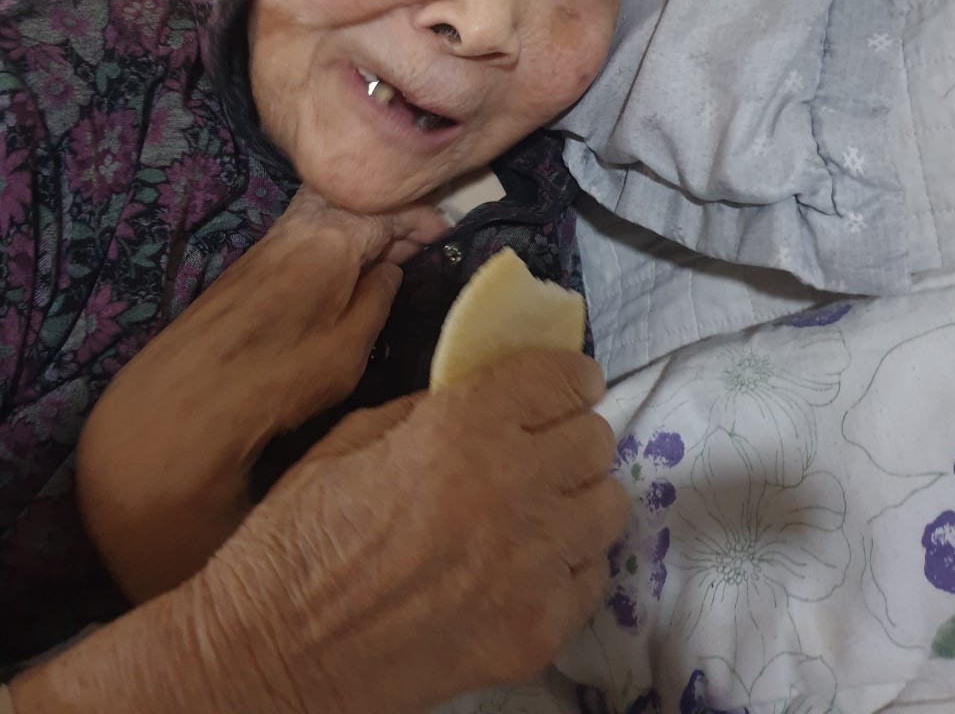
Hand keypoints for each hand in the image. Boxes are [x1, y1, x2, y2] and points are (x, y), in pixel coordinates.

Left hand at [76, 186, 447, 601]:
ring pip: (322, 214)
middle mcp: (295, 228)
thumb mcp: (349, 348)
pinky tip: (342, 272)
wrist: (184, 402)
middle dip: (386, 213)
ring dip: (357, 227)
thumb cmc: (279, 379)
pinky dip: (332, 241)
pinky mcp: (247, 268)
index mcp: (328, 240)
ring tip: (385, 258)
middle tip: (415, 241)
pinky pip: (302, 233)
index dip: (417, 217)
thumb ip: (376, 298)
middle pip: (349, 199)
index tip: (443, 234)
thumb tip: (391, 264)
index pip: (383, 209)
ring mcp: (266, 245)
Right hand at [190, 348, 627, 712]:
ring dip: (578, 497)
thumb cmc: (299, 534)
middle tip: (541, 447)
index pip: (563, 379)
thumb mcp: (353, 438)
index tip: (562, 384)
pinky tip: (525, 565)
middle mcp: (511, 489)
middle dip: (571, 434)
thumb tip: (487, 396)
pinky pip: (592, 577)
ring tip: (538, 507)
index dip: (567, 376)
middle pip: (596, 439)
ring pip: (608, 506)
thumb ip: (431, 409)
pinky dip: (569, 564)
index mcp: (461, 429)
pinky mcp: (536, 632)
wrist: (273, 652)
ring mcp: (530, 567)